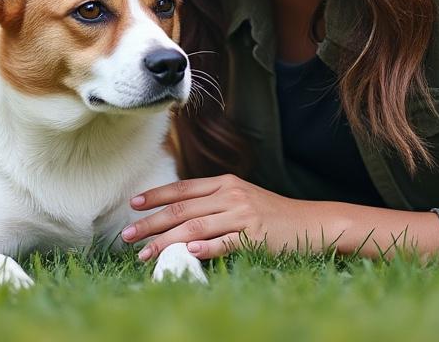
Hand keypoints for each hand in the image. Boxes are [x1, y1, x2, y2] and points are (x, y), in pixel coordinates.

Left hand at [121, 174, 318, 260]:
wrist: (311, 223)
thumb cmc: (271, 214)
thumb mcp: (241, 198)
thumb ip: (212, 202)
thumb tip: (175, 213)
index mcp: (225, 184)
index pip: (183, 189)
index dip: (156, 196)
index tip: (134, 205)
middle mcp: (231, 196)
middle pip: (182, 210)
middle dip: (151, 224)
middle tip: (127, 236)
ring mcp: (243, 215)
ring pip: (195, 228)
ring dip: (166, 242)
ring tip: (146, 254)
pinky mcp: (255, 236)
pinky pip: (224, 242)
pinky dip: (204, 248)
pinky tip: (186, 253)